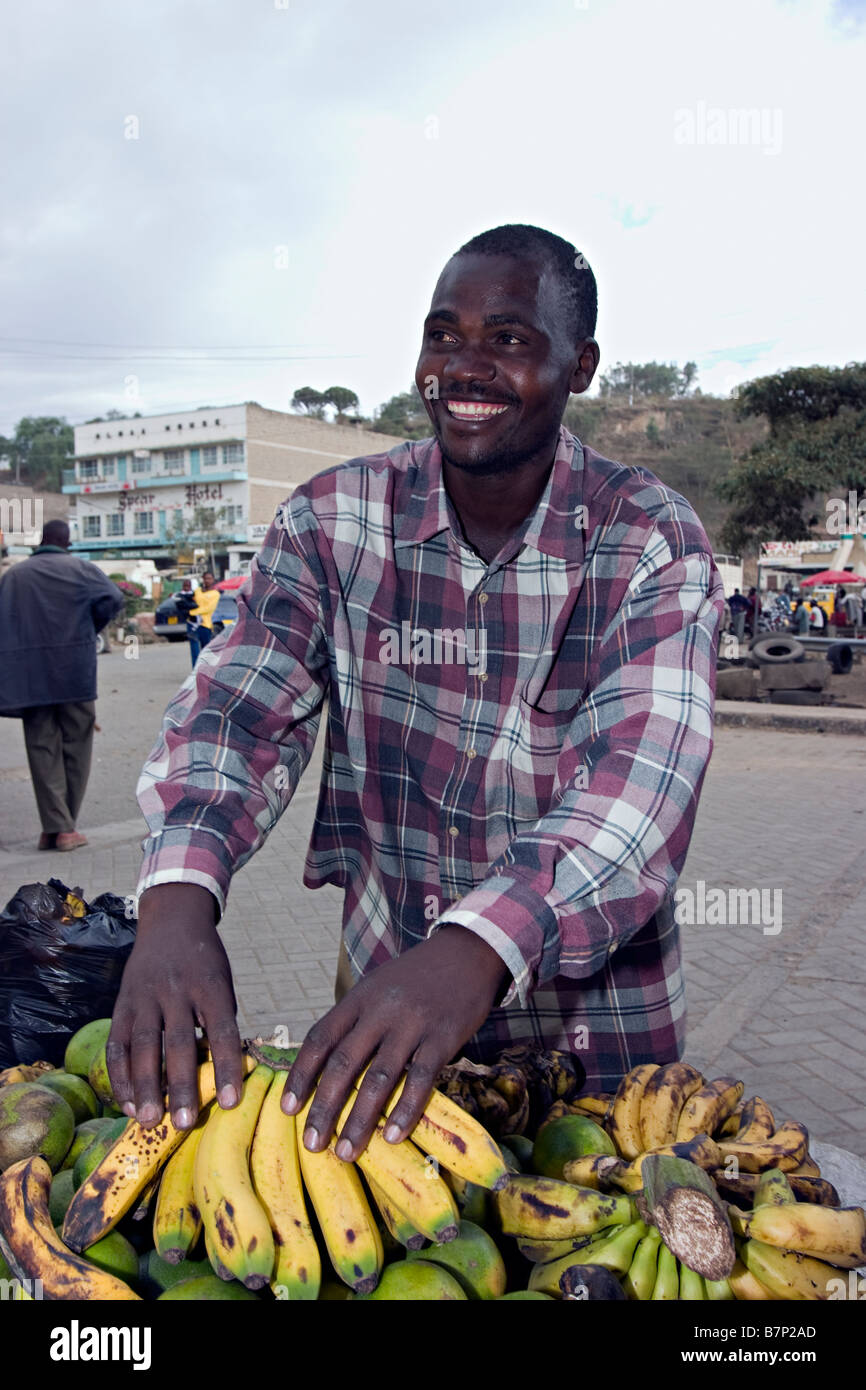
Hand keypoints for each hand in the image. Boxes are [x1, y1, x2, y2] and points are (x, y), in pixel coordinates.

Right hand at [106, 884, 243, 1130]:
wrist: (171, 920)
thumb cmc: (205, 962)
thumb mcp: (222, 982)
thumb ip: (220, 1021)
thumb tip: (223, 1073)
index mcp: (211, 985)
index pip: (222, 1030)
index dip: (226, 1067)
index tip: (230, 1103)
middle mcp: (176, 990)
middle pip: (179, 1042)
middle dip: (182, 1086)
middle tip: (185, 1123)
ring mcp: (145, 997)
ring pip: (144, 1045)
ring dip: (146, 1087)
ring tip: (149, 1120)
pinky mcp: (122, 1004)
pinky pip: (118, 1043)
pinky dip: (120, 1075)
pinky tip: (127, 1102)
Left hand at [282, 926, 507, 1159]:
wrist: (465, 954)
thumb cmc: (414, 978)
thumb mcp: (376, 987)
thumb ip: (353, 1021)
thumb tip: (324, 1067)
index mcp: (358, 999)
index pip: (320, 1039)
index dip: (301, 1075)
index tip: (288, 1109)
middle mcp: (380, 1011)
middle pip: (344, 1064)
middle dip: (325, 1108)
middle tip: (313, 1144)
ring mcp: (412, 1024)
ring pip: (379, 1078)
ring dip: (360, 1119)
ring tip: (346, 1152)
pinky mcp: (443, 1038)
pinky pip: (420, 1079)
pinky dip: (405, 1110)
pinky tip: (392, 1136)